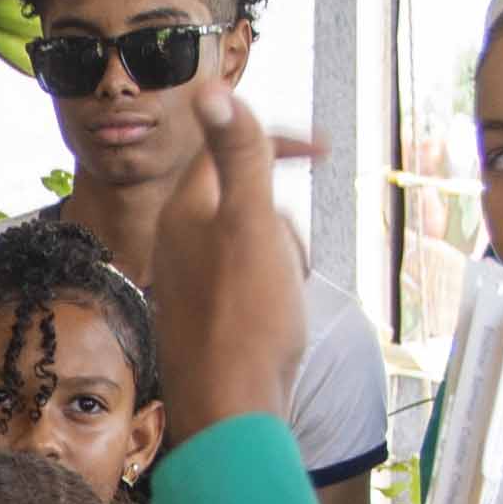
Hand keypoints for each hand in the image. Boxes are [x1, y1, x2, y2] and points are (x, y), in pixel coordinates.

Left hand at [153, 72, 305, 440]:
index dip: (277, 139)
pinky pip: (252, 282)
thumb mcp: (253, 224)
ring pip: (255, 243)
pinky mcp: (206, 315)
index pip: (228, 145)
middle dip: (285, 219)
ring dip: (284, 259)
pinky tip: (277, 325)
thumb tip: (210, 87)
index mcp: (185, 210)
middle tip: (290, 259)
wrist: (230, 415)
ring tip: (283, 299)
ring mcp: (191, 280)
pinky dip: (274, 291)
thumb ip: (238, 155)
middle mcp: (179, 241)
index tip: (323, 149)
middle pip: (249, 199)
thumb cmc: (246, 322)